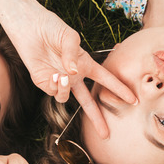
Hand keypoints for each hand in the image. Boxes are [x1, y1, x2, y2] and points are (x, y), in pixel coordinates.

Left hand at [2, 4, 136, 137]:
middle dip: (97, 119)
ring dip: (65, 89)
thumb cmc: (52, 29)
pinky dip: (55, 86)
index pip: (106, 80)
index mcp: (86, 64)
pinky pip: (54, 92)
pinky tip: (53, 73)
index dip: (120, 89)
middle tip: (106, 135)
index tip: (133, 100)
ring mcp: (60, 81)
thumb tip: (72, 72)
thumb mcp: (69, 37)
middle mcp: (74, 76)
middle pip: (89, 102)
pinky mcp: (45, 83)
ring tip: (61, 75)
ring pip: (67, 98)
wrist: (30, 28)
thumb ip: (73, 55)